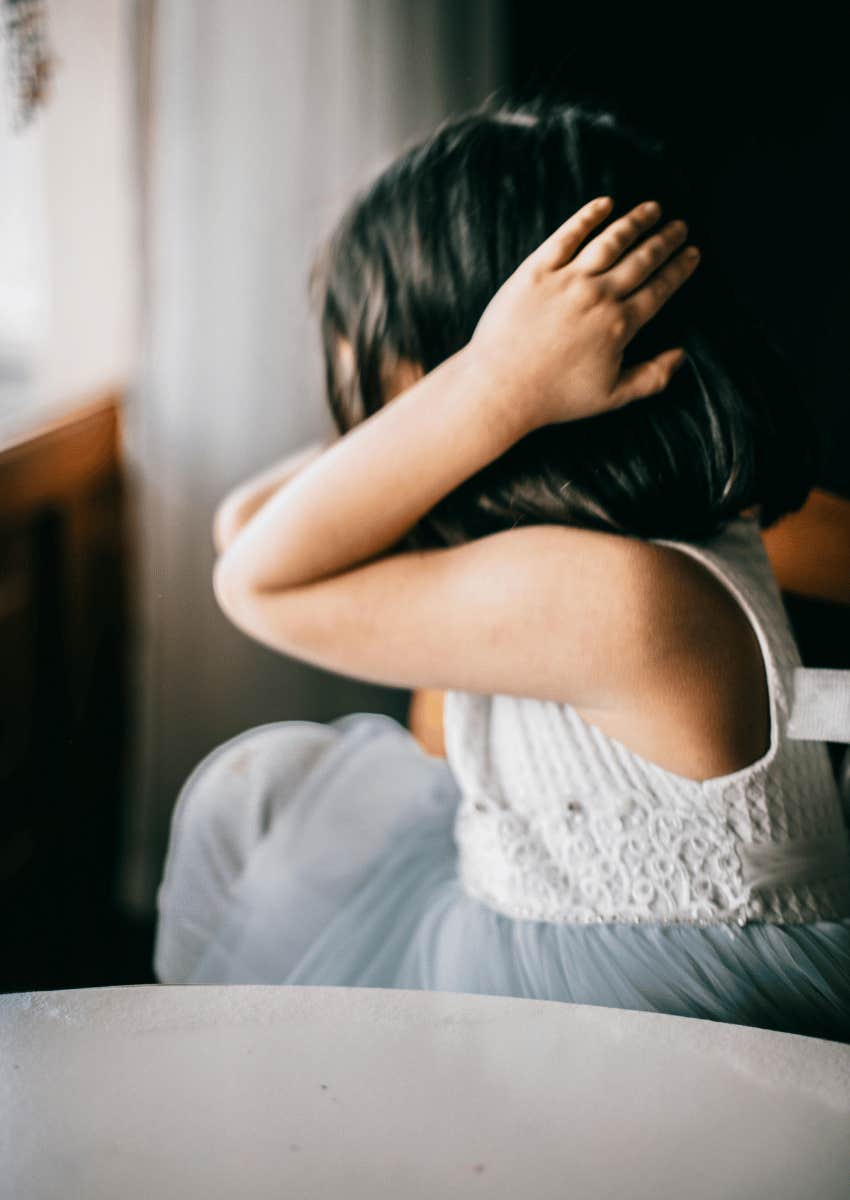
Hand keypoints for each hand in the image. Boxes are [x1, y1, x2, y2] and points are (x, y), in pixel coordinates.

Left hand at [468, 196, 700, 430]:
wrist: (500, 389)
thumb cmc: (555, 397)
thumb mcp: (611, 397)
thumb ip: (652, 377)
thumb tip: (682, 357)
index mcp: (620, 325)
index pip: (660, 288)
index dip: (679, 268)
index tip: (692, 253)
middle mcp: (598, 296)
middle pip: (642, 259)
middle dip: (666, 239)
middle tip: (679, 226)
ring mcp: (567, 280)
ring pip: (610, 241)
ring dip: (636, 222)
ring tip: (652, 209)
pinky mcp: (535, 271)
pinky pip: (567, 235)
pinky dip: (588, 216)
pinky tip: (605, 204)